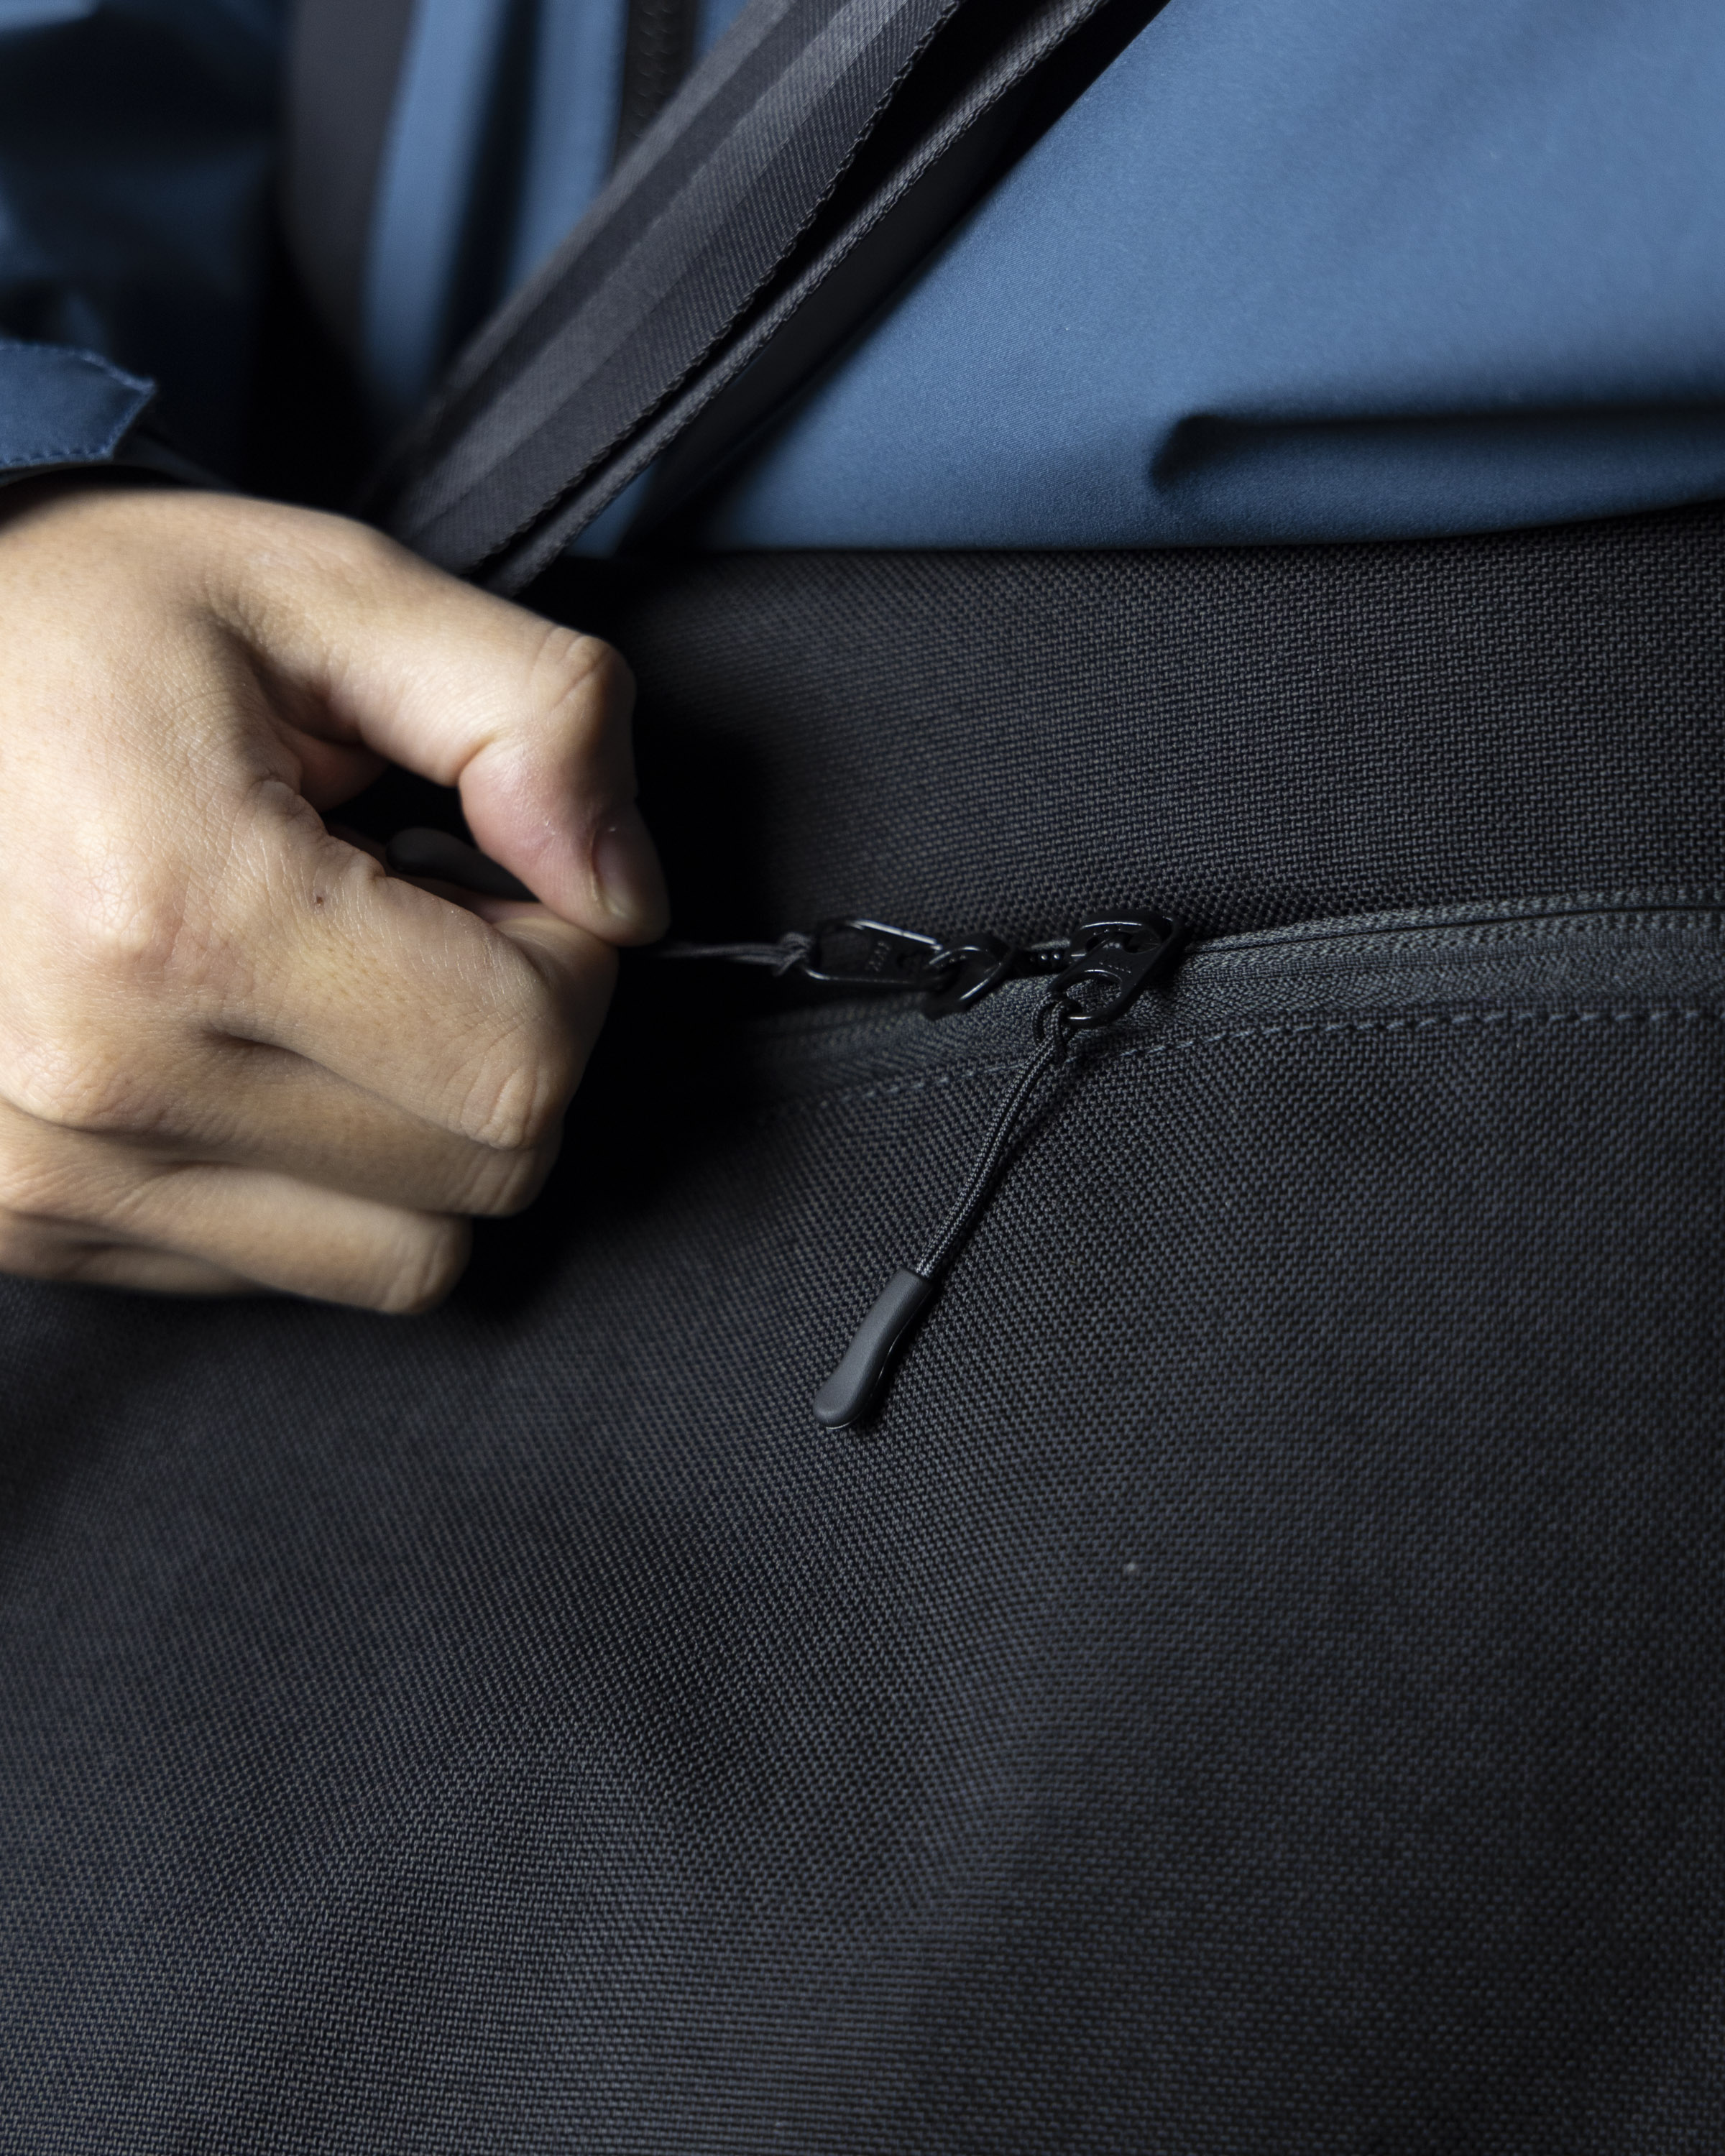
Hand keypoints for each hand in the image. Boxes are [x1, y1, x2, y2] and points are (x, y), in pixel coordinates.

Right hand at [0, 479, 665, 1309]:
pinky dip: (327, 1178)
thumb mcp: (331, 594)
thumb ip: (536, 714)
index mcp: (184, 914)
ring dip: (429, 1127)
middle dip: (511, 1040)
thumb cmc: (88, 629)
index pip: (527, 1057)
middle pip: (489, 1167)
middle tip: (419, 921)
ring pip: (411, 1256)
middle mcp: (103, 1083)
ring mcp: (53, 1178)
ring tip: (336, 986)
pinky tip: (256, 1046)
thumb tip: (630, 896)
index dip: (569, 960)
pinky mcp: (33, 1226)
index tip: (499, 877)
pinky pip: (293, 1267)